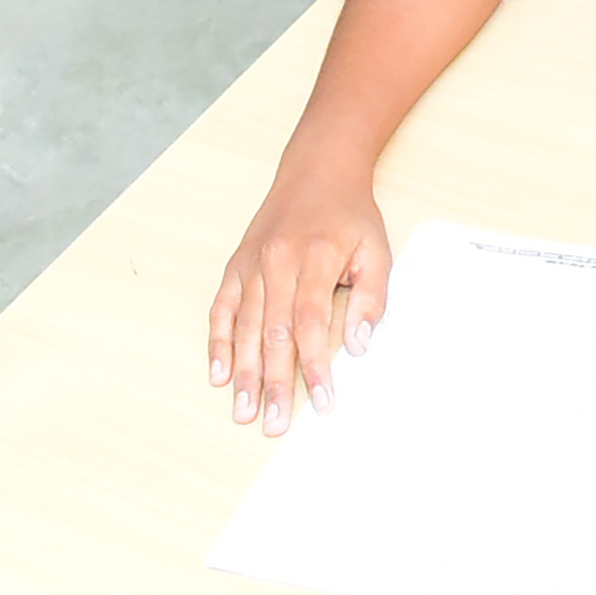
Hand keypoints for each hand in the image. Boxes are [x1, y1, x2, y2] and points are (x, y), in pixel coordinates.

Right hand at [207, 162, 395, 430]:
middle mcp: (278, 261)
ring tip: (245, 411)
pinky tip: (220, 374)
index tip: (322, 402)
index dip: (315, 367)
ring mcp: (252, 264)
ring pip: (244, 327)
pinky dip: (218, 343)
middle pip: (273, 332)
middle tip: (274, 424)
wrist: (317, 170)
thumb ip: (373, 298)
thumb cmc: (349, 214)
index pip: (312, 323)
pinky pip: (222, 309)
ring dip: (244, 373)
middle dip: (274, 383)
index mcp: (317, 256)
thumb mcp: (377, 248)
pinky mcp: (236, 266)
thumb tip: (360, 345)